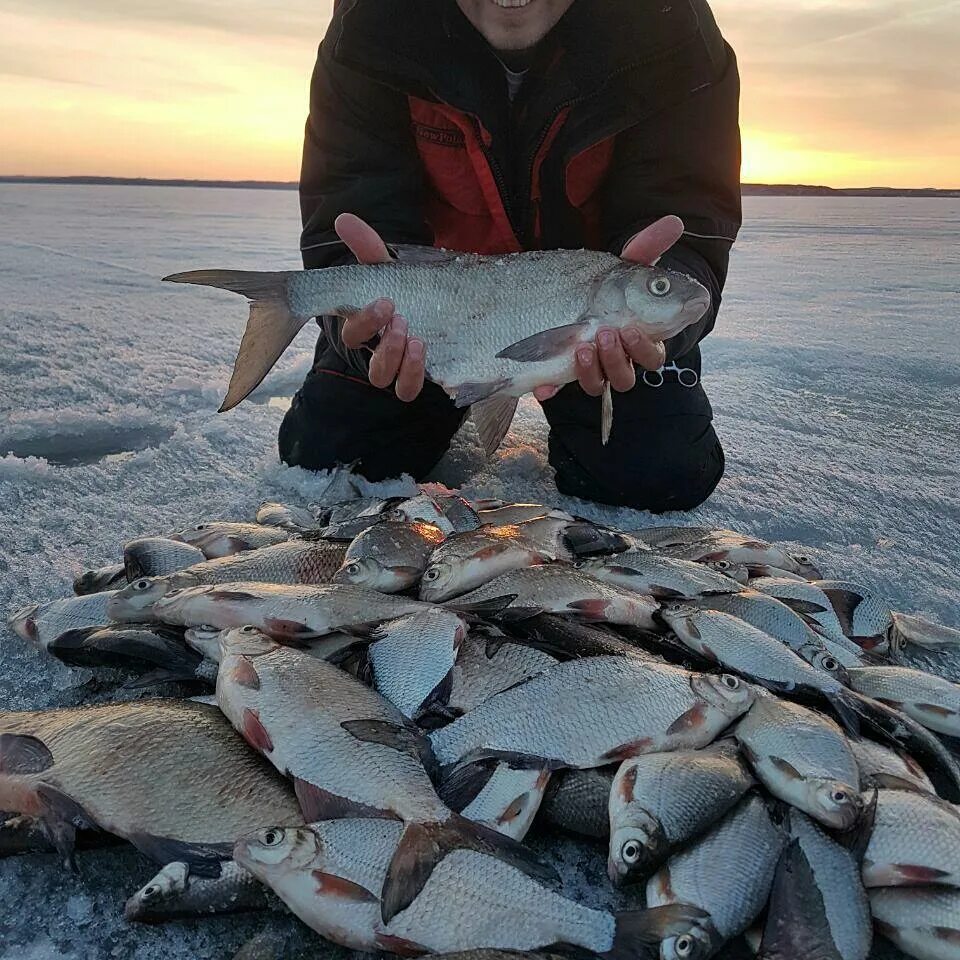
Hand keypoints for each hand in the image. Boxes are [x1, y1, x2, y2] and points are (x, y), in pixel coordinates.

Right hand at [334, 213, 425, 401]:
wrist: (434, 307)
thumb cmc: (402, 290)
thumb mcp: (387, 269)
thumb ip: (367, 247)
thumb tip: (343, 218)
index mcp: (364, 327)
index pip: (352, 333)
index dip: (364, 321)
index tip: (386, 300)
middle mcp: (376, 352)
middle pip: (369, 361)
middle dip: (384, 343)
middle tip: (401, 319)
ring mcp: (395, 368)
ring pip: (384, 379)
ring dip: (398, 362)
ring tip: (416, 339)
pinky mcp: (416, 377)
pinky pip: (407, 390)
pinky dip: (413, 376)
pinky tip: (424, 353)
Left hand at [532, 215, 684, 401]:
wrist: (570, 296)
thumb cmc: (609, 286)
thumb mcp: (624, 267)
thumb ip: (648, 248)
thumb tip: (675, 221)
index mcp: (640, 340)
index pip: (652, 356)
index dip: (644, 348)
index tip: (631, 328)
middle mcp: (617, 360)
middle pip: (626, 377)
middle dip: (617, 358)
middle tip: (606, 333)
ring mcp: (589, 369)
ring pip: (598, 385)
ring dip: (592, 370)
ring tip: (581, 345)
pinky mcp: (560, 372)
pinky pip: (556, 389)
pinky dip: (550, 389)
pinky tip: (543, 386)